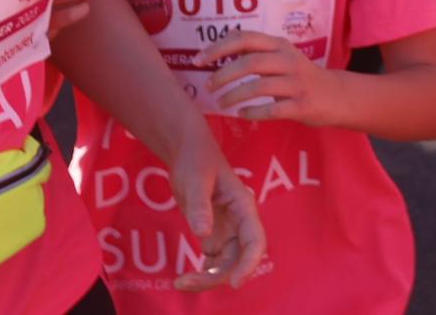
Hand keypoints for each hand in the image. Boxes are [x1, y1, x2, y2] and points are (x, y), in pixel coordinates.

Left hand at [159, 114, 265, 291]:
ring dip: (207, 279)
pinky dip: (202, 273)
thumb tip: (201, 234)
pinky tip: (184, 278)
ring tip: (180, 283)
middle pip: (238, 259)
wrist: (187, 151)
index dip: (249, 264)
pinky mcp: (214, 235)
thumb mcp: (196, 180)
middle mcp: (240, 223)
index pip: (255, 241)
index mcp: (244, 207)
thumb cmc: (196, 159)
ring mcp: (227, 231)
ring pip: (225, 265)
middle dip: (216, 277)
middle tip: (185, 283)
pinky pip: (213, 262)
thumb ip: (200, 206)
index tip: (234, 283)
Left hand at [200, 30, 335, 124]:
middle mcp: (289, 60)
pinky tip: (242, 114)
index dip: (219, 46)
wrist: (337, 96)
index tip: (198, 59)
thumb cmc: (301, 77)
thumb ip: (258, 53)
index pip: (245, 38)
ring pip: (260, 86)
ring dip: (235, 95)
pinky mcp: (302, 105)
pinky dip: (254, 112)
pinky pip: (273, 109)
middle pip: (251, 62)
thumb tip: (220, 51)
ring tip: (221, 103)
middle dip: (224, 74)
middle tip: (208, 86)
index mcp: (280, 45)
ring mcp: (297, 83)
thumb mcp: (282, 57)